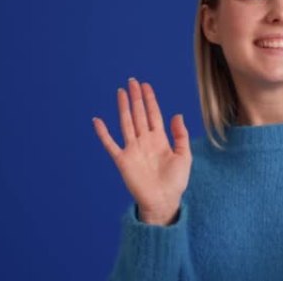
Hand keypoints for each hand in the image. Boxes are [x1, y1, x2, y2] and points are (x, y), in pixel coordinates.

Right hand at [92, 77, 192, 224]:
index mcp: (160, 139)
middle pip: (138, 114)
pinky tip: (97, 120)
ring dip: (123, 107)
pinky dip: (103, 133)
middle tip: (132, 81)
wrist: (164, 201)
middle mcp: (145, 141)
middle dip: (136, 98)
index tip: (146, 85)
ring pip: (126, 123)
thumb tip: (176, 114)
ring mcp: (132, 149)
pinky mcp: (122, 160)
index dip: (150, 100)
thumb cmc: (176, 182)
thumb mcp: (184, 156)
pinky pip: (110, 144)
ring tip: (121, 92)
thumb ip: (181, 135)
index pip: (153, 114)